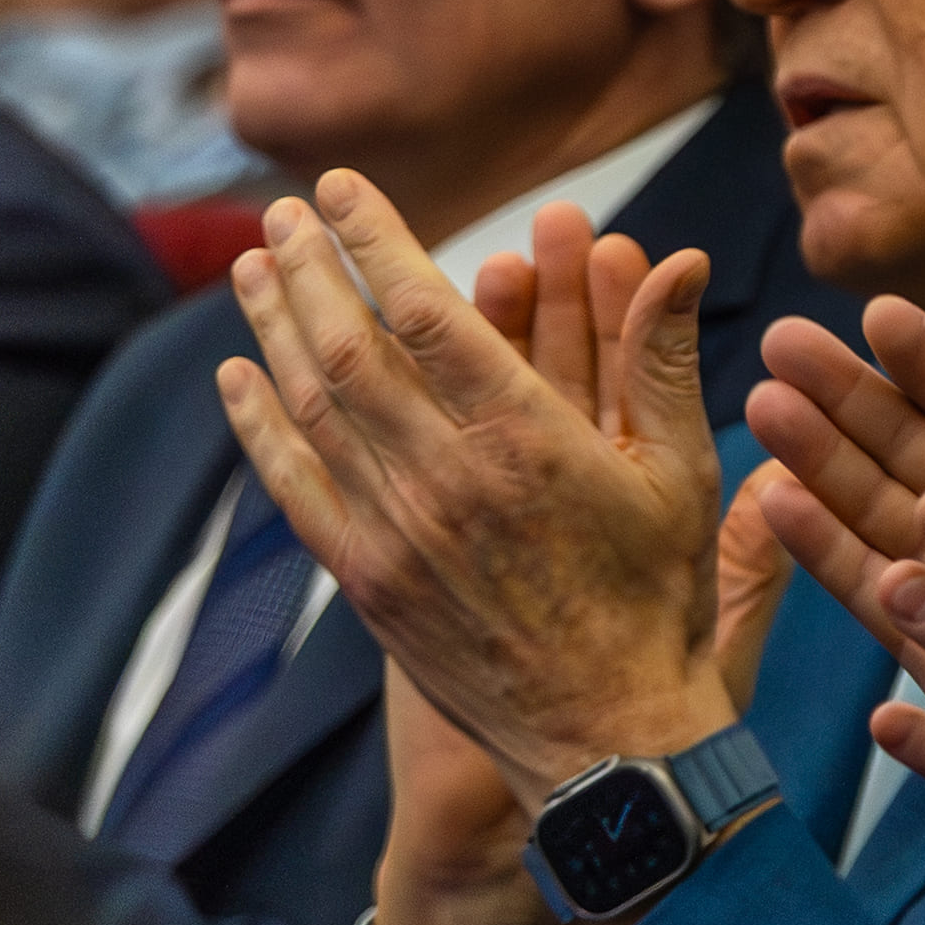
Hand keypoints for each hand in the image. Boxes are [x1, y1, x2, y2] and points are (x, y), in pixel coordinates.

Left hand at [215, 176, 735, 811]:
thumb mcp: (684, 472)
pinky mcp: (367, 580)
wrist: (608, 735)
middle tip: (284, 211)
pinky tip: (240, 376)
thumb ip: (664, 360)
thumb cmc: (660, 597)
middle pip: (349, 348)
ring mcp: (397, 534)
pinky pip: (295, 486)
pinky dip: (259, 425)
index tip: (342, 189)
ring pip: (312, 409)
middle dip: (311, 269)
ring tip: (253, 267)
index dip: (377, 241)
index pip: (428, 314)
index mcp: (529, 443)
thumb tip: (684, 260)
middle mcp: (448, 481)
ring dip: (273, 328)